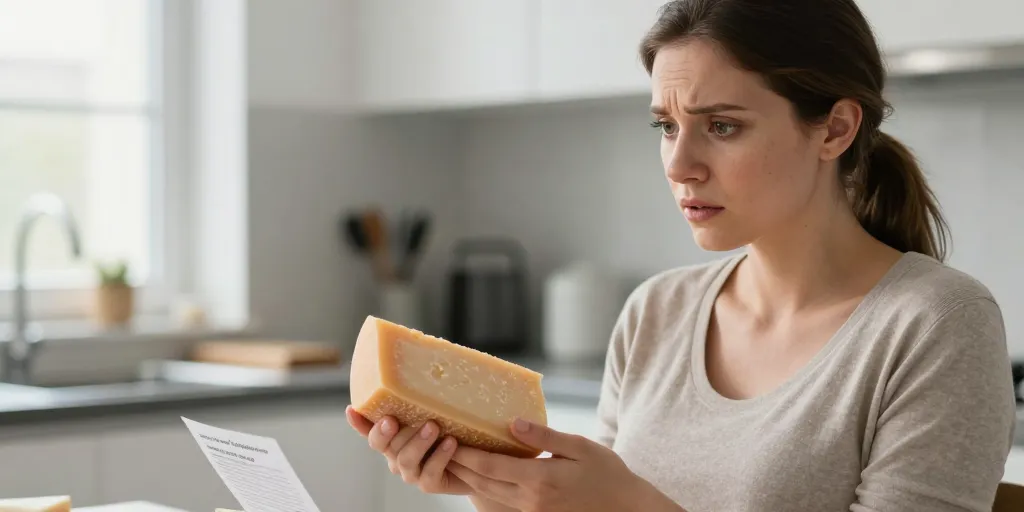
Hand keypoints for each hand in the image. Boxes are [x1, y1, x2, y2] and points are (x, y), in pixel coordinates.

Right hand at [345, 405, 471, 494]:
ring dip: (418, 442)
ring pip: (405, 459)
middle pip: (383, 445)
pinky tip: (451, 443)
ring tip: (434, 426)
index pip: (369, 430)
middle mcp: (397, 456)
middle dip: (386, 431)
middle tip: (395, 419)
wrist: (476, 462)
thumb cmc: (454, 430)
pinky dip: (439, 457)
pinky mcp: (429, 483)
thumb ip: (424, 397)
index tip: (352, 409)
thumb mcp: (438, 410)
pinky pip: (429, 473)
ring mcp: (412, 472)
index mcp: (393, 438)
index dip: (358, 422)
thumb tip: (424, 361)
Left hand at [449, 418, 682, 511]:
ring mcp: (531, 511)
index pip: (490, 466)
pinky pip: (501, 500)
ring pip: (489, 493)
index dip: (465, 452)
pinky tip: (478, 473)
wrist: (626, 510)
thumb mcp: (580, 447)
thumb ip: (544, 436)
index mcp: (539, 480)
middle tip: (440, 443)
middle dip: (458, 464)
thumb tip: (513, 422)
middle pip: (482, 482)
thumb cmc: (607, 474)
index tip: (448, 436)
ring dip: (467, 476)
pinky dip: (484, 486)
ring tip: (451, 456)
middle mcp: (530, 500)